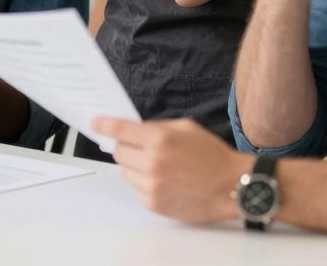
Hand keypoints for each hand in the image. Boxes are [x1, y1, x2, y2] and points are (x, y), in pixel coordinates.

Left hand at [93, 117, 247, 224]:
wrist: (231, 186)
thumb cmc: (212, 155)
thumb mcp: (187, 128)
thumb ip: (158, 127)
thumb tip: (134, 129)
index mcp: (159, 139)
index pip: (120, 130)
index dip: (104, 125)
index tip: (95, 123)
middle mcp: (152, 162)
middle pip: (119, 152)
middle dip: (125, 146)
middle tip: (139, 147)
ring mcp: (151, 185)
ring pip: (124, 171)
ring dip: (134, 166)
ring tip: (156, 166)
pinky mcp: (154, 203)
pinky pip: (136, 189)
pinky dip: (143, 183)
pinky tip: (163, 181)